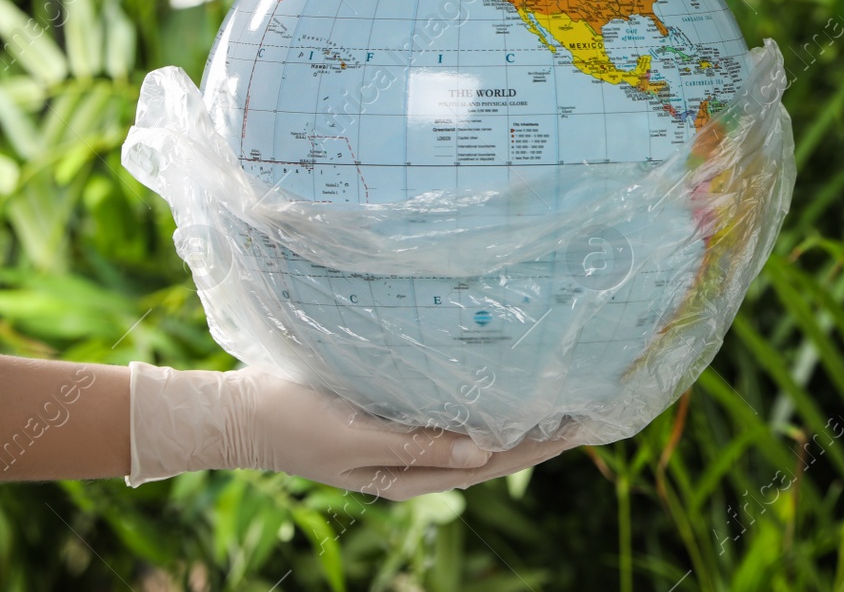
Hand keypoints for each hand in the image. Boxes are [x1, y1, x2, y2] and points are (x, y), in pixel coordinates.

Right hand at [127, 362, 574, 499]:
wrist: (236, 415)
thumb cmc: (292, 421)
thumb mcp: (355, 435)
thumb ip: (420, 445)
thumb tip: (487, 452)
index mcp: (408, 477)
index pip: (491, 464)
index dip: (538, 446)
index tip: (580, 423)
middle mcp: (412, 466)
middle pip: (491, 454)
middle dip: (538, 435)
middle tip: (585, 406)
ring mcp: (400, 447)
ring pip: (474, 439)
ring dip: (515, 422)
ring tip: (557, 397)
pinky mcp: (389, 424)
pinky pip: (447, 420)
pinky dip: (481, 409)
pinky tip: (500, 388)